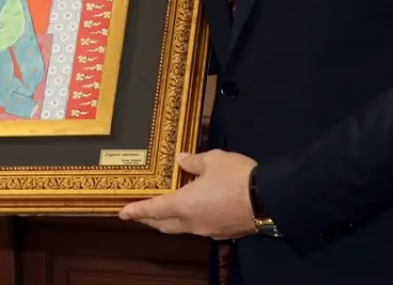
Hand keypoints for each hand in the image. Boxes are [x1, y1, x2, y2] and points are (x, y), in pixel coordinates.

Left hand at [118, 150, 256, 239]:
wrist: (269, 199)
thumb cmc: (236, 176)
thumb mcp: (213, 160)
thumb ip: (194, 161)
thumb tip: (181, 160)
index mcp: (184, 204)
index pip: (154, 209)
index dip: (137, 210)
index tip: (122, 213)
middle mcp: (193, 222)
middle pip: (165, 224)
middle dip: (151, 219)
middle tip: (140, 213)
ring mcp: (209, 230)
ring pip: (183, 228)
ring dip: (171, 220)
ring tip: (166, 211)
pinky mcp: (224, 233)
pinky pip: (200, 227)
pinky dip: (191, 220)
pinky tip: (196, 210)